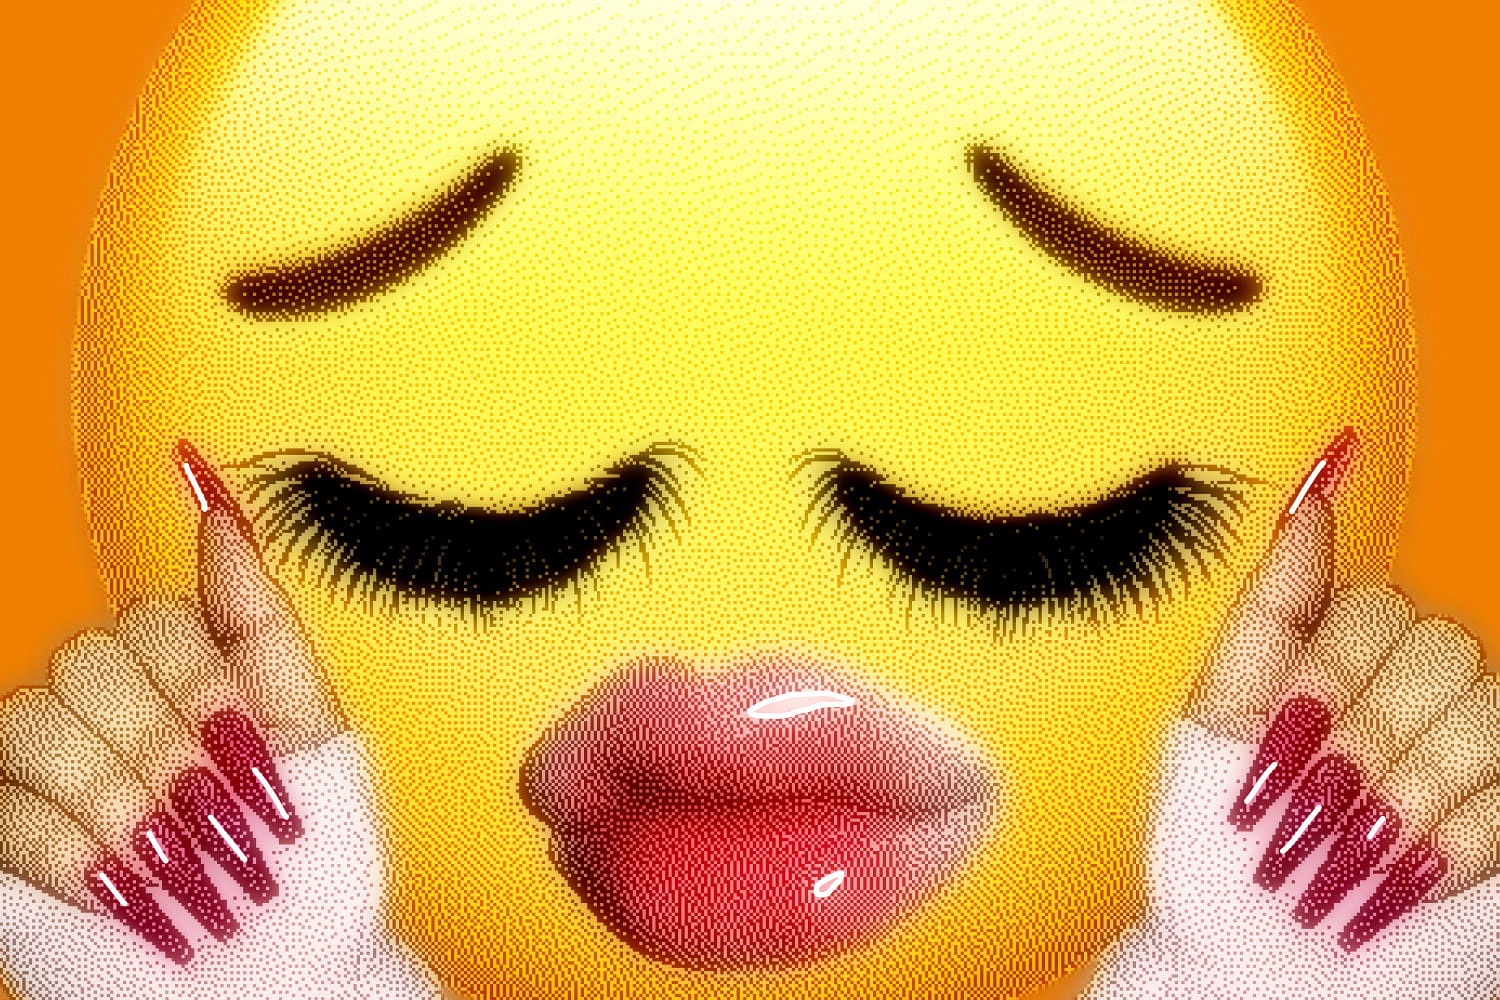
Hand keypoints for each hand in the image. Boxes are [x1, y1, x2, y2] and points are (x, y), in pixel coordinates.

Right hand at [0, 442, 442, 998]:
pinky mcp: (11, 833)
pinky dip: (72, 850)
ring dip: (119, 796)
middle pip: (88, 659)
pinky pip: (7, 808)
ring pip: (32, 721)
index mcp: (181, 669)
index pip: (151, 616)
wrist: (281, 954)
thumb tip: (221, 509)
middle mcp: (108, 704)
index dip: (201, 682)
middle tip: (212, 804)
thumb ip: (258, 614)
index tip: (244, 740)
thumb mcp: (308, 722)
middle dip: (164, 743)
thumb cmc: (303, 847)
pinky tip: (123, 880)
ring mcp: (52, 767)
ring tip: (174, 851)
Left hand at [1086, 434, 1499, 998]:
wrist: (1252, 944)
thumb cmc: (1223, 835)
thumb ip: (1271, 604)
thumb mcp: (1219, 712)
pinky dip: (1453, 839)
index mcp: (1340, 652)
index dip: (1327, 668)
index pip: (1373, 603)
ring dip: (1405, 789)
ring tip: (1352, 838)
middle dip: (1363, 731)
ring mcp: (1469, 746)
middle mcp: (1414, 687)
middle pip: (1436, 648)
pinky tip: (1404, 867)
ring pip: (1483, 715)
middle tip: (1315, 791)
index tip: (1285, 724)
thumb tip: (1309, 493)